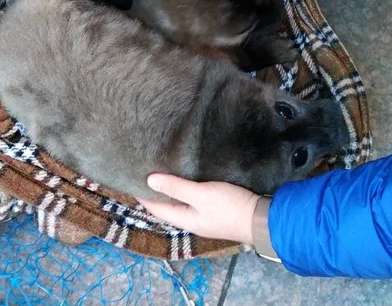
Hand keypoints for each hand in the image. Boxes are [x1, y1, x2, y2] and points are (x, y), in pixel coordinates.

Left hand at [139, 174, 260, 244]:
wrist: (261, 218)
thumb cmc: (229, 208)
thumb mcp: (201, 194)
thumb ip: (176, 187)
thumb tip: (149, 181)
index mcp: (184, 219)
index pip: (155, 207)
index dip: (142, 195)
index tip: (131, 179)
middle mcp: (190, 220)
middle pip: (166, 206)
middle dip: (154, 192)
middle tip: (143, 172)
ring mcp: (203, 216)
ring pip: (179, 202)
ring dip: (169, 190)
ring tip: (160, 173)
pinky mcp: (214, 209)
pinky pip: (192, 199)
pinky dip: (183, 189)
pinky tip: (184, 178)